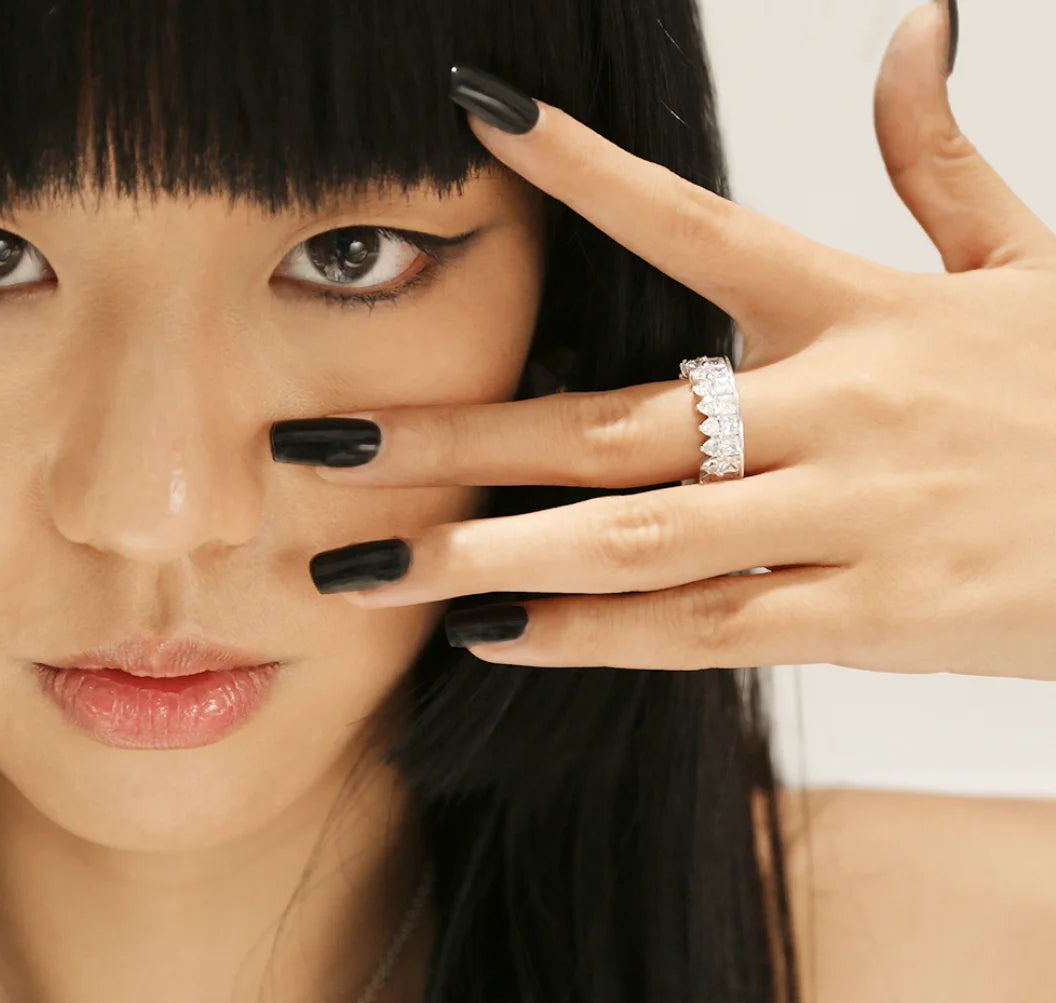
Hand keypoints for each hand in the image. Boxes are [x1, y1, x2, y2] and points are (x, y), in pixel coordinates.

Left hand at [271, 4, 1055, 679]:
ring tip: (368, 567)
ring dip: (491, 554)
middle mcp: (833, 412)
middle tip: (321, 447)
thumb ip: (942, 157)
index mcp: (860, 310)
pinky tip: (495, 635)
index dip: (581, 167)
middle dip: (456, 434)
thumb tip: (913, 28)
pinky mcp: (864, 619)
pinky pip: (699, 630)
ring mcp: (844, 522)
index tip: (474, 116)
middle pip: (608, 422)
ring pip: (633, 542)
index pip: (692, 224)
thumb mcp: (1021, 262)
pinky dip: (593, 637)